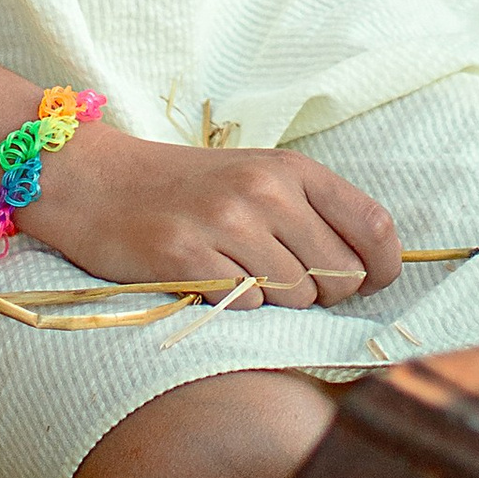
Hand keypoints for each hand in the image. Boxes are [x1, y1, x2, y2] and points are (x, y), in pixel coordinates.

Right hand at [18, 120, 400, 307]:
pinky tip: (207, 279)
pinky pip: (246, 307)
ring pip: (297, 297)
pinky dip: (234, 305)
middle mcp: (265, 190)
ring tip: (237, 272)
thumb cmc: (186, 188)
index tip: (367, 284)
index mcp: (291, 169)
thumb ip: (312, 214)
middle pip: (340, 276)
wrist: (96, 181)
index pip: (374, 227)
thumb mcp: (257, 178)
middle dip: (323, 294)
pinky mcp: (189, 257)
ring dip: (275, 301)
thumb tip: (370, 272)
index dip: (382, 268)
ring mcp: (226, 222)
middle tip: (283, 280)